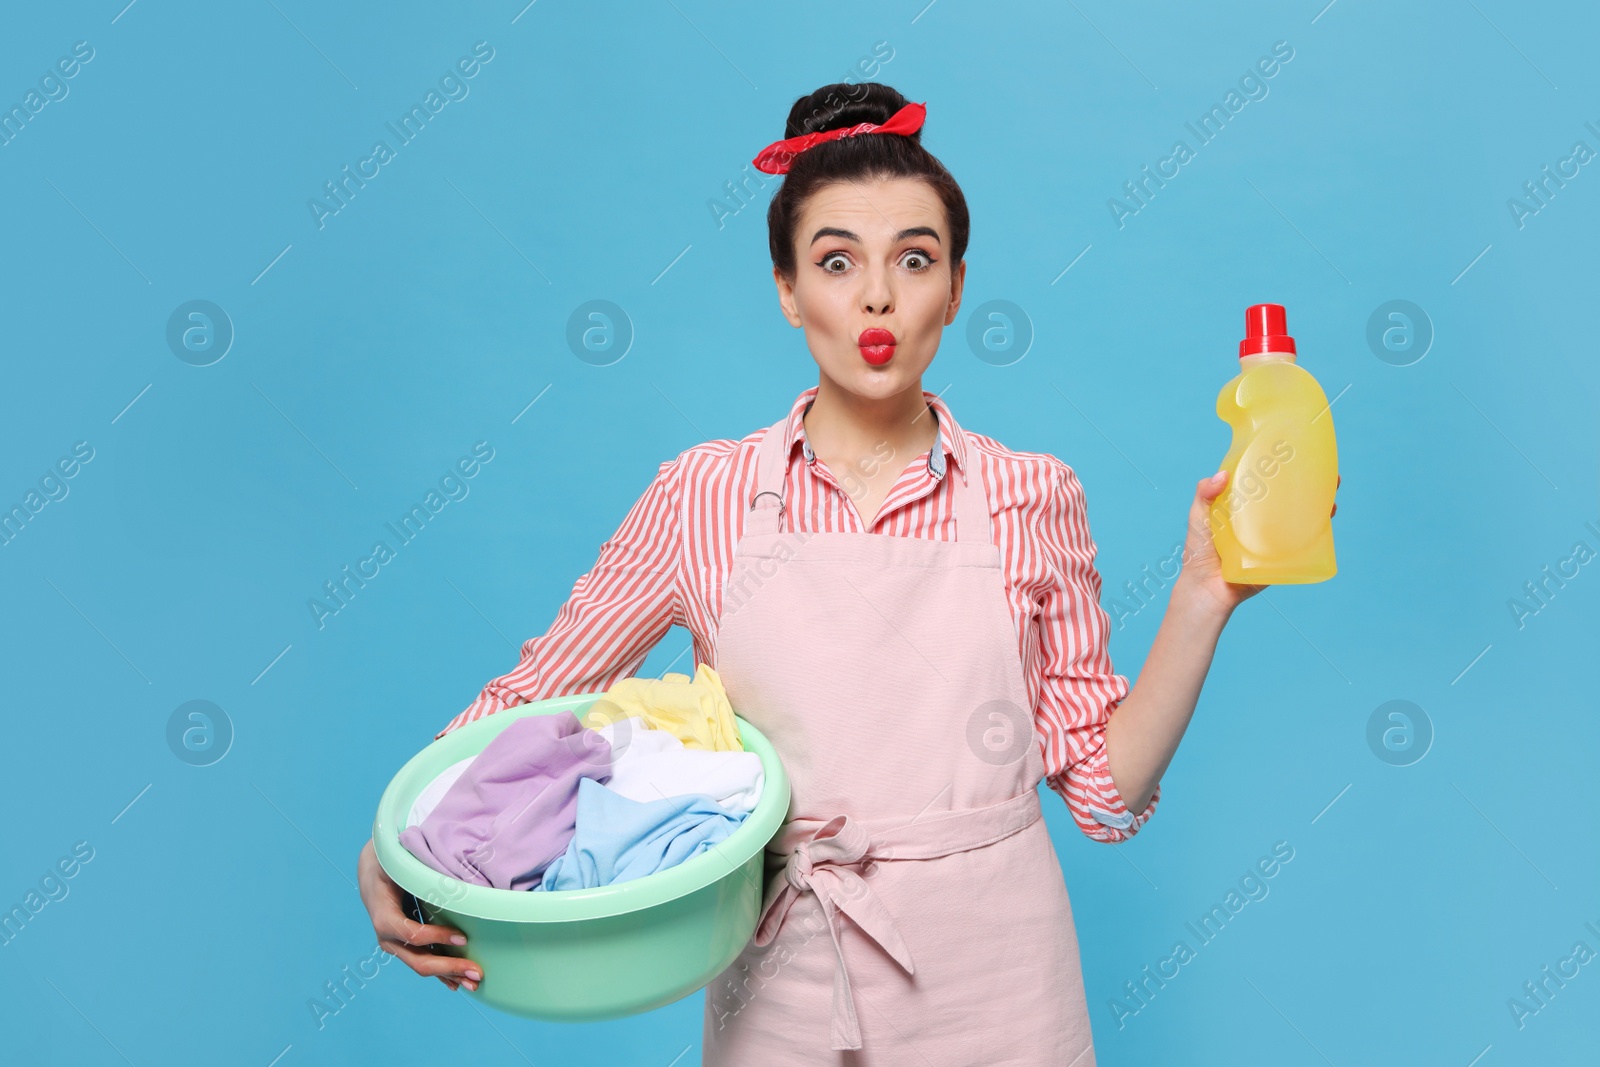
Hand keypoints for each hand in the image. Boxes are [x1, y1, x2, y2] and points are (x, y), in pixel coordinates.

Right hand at [358, 838, 481, 991]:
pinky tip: (456, 982)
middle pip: (419, 960)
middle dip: (449, 968)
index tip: (463, 938)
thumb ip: (420, 872)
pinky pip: (422, 961)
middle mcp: (387, 937)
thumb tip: (452, 873)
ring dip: (449, 975)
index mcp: (384, 917)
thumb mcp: (401, 864)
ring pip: (422, 966)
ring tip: (474, 982)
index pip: (413, 935)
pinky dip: (440, 973)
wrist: (373, 872)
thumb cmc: (391, 864)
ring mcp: (394, 945)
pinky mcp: (403, 946)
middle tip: (477, 972)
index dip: (438, 938)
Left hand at [1176, 470, 1340, 617]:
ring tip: (1332, 494)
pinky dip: (1318, 532)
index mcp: (1244, 505)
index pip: (1269, 482)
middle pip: (1291, 498)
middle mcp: (1262, 519)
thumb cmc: (1198, 550)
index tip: (1301, 454)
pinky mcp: (1281, 557)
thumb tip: (1223, 476)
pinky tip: (1327, 520)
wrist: (1206, 589)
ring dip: (1320, 506)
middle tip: (1328, 474)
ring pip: (1302, 518)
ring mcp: (1274, 537)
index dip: (1285, 469)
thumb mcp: (1198, 515)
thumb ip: (1204, 494)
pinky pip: (1302, 544)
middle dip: (1312, 485)